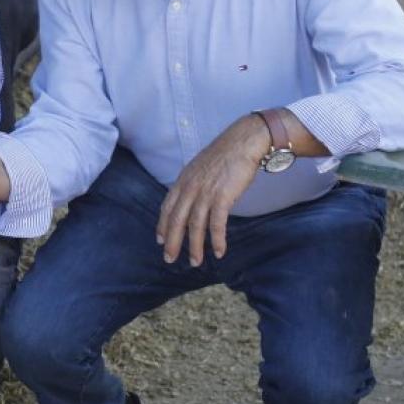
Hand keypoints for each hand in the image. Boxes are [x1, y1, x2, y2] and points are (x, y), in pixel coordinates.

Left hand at [157, 114, 270, 266]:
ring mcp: (205, 192)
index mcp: (183, 180)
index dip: (162, 225)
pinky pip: (217, 224)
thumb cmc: (225, 155)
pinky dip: (217, 240)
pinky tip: (219, 252)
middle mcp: (190, 187)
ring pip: (195, 226)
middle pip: (176, 220)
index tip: (160, 240)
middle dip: (172, 242)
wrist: (243, 142)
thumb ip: (192, 183)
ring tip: (195, 262)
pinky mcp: (222, 197)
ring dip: (195, 247)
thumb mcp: (200, 168)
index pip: (167, 207)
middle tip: (169, 259)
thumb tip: (191, 199)